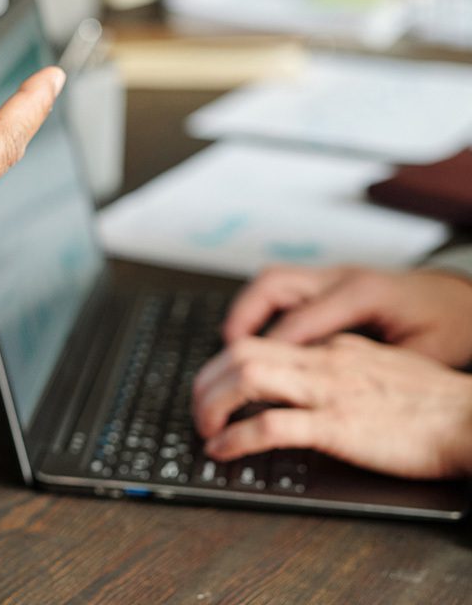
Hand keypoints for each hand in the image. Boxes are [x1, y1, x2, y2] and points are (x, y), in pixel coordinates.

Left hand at [192, 334, 471, 478]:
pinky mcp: (337, 426)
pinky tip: (224, 451)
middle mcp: (324, 361)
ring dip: (212, 404)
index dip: (228, 365)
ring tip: (205, 430)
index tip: (216, 386)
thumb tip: (310, 379)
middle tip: (198, 409)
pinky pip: (269, 426)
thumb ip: (344, 367)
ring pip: (246, 377)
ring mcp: (328, 392)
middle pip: (241, 352)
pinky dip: (236, 438)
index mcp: (334, 347)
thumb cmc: (439, 405)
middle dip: (207, 380)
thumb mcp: (382, 368)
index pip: (264, 342)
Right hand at [221, 264, 471, 366]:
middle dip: (242, 319)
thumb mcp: (424, 356)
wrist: (466, 301)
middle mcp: (341, 278)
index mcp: (363, 294)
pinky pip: (284, 291)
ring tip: (231, 348)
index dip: (271, 353)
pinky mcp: (331, 283)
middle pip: (272, 285)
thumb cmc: (450, 327)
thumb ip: (375, 372)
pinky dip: (263, 312)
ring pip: (271, 282)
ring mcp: (333, 276)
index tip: (249, 382)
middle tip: (226, 355)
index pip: (299, 322)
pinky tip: (260, 340)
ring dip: (246, 312)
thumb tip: (331, 397)